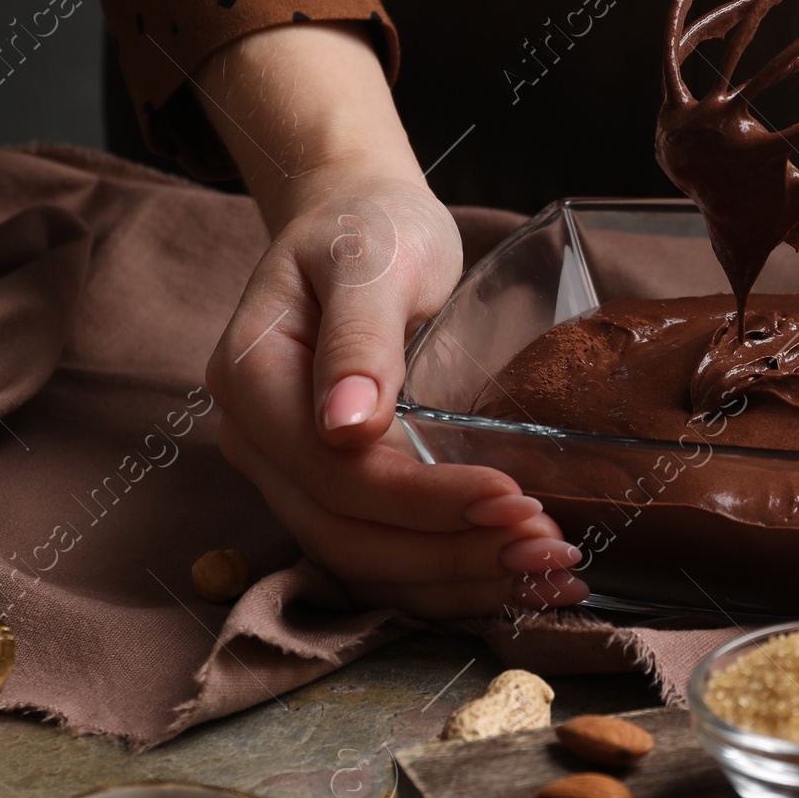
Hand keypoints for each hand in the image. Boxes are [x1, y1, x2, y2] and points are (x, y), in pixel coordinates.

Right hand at [199, 24, 587, 616]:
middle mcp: (258, 440)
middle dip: (448, 553)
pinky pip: (378, 551)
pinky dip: (444, 573)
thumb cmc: (367, 225)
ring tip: (545, 572)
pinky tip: (511, 575)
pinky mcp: (329, 486)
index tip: (511, 498)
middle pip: (344, 533)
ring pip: (361, 560)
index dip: (421, 500)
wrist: (358, 218)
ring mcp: (287, 470)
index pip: (334, 473)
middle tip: (544, 550)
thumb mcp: (370, 256)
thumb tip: (345, 425)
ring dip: (453, 579)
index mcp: (253, 380)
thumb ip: (359, 333)